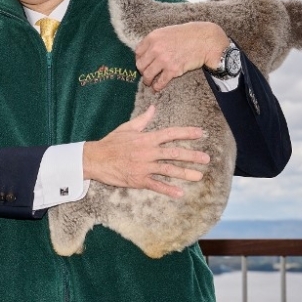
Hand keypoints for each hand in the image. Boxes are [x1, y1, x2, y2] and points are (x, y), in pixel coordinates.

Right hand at [82, 105, 208, 197]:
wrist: (95, 159)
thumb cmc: (110, 143)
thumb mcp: (127, 128)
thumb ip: (143, 120)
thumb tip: (153, 108)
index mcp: (146, 138)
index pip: (170, 133)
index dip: (186, 133)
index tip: (201, 133)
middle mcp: (148, 152)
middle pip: (174, 153)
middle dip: (191, 156)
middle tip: (206, 159)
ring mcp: (144, 166)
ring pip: (168, 170)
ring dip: (185, 173)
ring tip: (199, 176)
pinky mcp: (138, 179)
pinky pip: (156, 185)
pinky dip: (168, 190)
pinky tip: (180, 193)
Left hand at [134, 21, 228, 90]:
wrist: (205, 40)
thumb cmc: (188, 34)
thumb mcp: (167, 32)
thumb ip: (156, 41)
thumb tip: (147, 52)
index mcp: (153, 37)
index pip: (137, 52)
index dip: (140, 59)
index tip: (144, 63)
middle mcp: (155, 48)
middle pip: (140, 65)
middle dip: (142, 70)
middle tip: (146, 73)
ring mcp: (163, 60)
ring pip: (147, 75)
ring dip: (147, 80)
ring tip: (150, 82)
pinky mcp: (173, 70)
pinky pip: (160, 82)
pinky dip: (157, 86)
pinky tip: (157, 87)